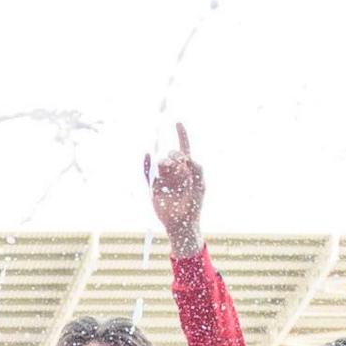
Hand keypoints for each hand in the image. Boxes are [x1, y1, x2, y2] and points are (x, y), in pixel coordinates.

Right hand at [143, 123, 202, 250]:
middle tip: (179, 164)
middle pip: (171, 155)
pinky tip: (147, 154)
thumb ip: (197, 169)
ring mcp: (163, 178)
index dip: (181, 135)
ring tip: (169, 171)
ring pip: (160, 163)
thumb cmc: (193, 205)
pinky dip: (145, 163)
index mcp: (186, 170)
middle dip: (174, 156)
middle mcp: (174, 171)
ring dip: (165, 163)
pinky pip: (147, 172)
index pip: (183, 148)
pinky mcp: (153, 187)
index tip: (177, 122)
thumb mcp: (200, 185)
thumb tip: (186, 157)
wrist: (181, 222)